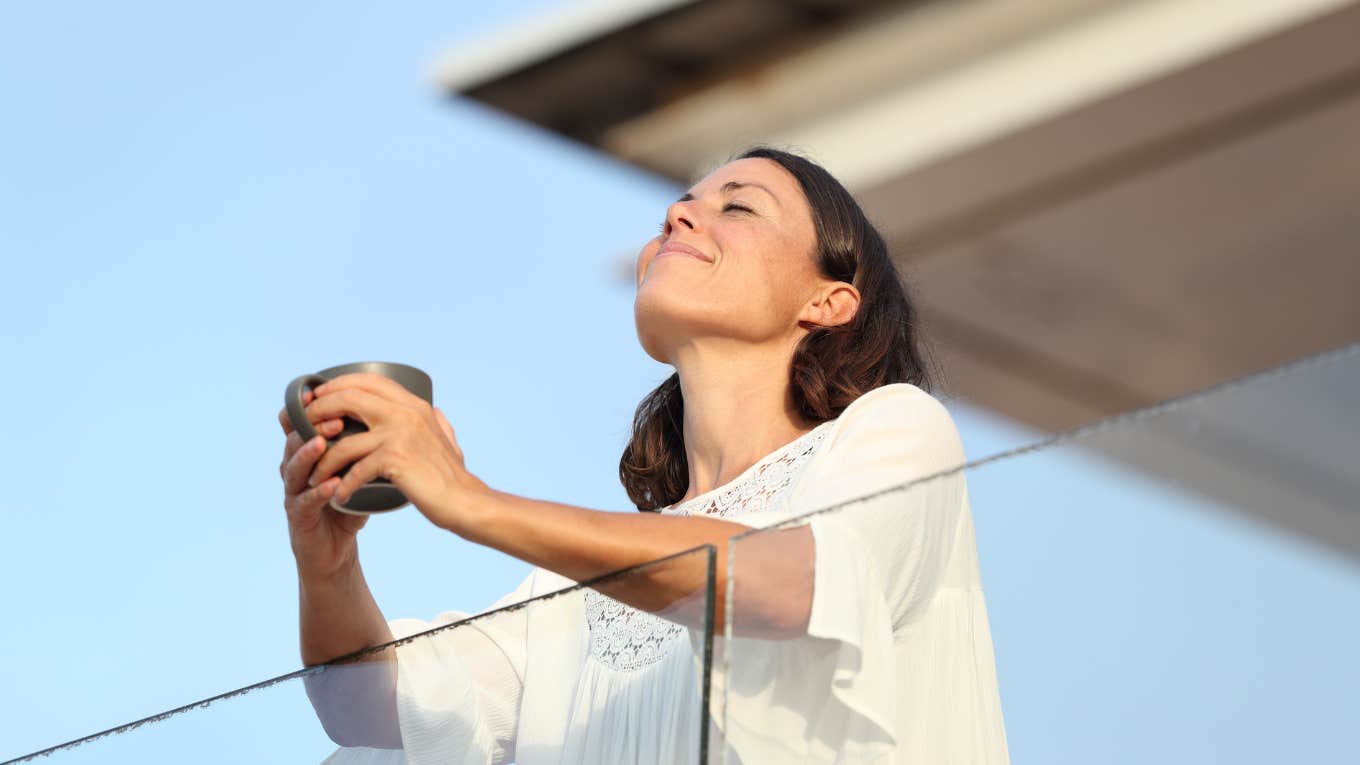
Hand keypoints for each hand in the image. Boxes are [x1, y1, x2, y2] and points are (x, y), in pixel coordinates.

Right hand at [279, 389, 369, 580]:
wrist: (337, 549)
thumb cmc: (349, 505)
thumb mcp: (359, 470)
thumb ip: (370, 444)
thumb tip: (402, 414)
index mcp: (308, 452)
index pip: (302, 422)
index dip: (312, 408)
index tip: (331, 393)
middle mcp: (296, 467)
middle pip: (294, 439)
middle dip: (312, 426)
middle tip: (335, 418)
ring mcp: (293, 492)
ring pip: (293, 467)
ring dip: (308, 454)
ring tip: (324, 443)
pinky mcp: (297, 517)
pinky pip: (304, 501)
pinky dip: (318, 492)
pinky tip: (331, 486)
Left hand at [301, 373, 489, 533]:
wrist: (465, 502)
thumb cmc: (453, 477)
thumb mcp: (448, 439)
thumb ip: (439, 423)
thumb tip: (436, 412)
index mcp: (414, 405)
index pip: (368, 380)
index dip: (337, 385)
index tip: (316, 399)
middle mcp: (406, 412)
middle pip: (348, 397)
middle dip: (319, 411)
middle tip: (303, 429)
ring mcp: (400, 434)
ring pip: (344, 439)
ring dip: (323, 460)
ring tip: (314, 476)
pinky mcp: (395, 459)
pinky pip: (354, 469)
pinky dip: (342, 486)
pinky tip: (338, 497)